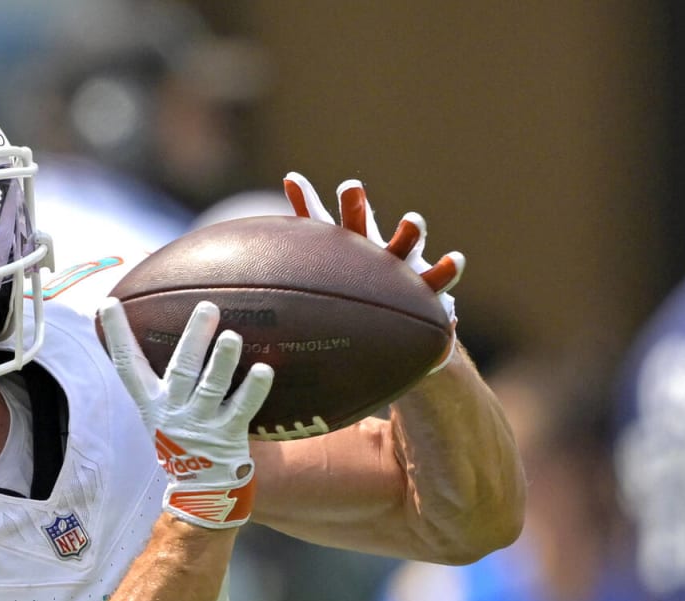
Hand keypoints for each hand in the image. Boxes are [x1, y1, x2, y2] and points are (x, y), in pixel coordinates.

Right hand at [99, 299, 273, 528]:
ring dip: (222, 361)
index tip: (109, 304)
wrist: (200, 489)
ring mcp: (201, 422)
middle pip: (182, 369)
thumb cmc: (181, 440)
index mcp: (152, 402)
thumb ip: (158, 380)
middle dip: (194, 338)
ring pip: (211, 387)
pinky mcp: (228, 434)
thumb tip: (152, 336)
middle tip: (207, 308)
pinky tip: (264, 370)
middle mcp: (174, 409)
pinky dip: (254, 390)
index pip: (128, 365)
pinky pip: (242, 409)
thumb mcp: (159, 412)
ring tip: (233, 337)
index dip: (118, 335)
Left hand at [283, 171, 463, 371]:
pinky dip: (446, 267)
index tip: (290, 179)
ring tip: (412, 221)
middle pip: (358, 225)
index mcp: (341, 255)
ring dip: (409, 231)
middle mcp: (370, 252)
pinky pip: (439, 278)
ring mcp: (401, 267)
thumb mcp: (318, 309)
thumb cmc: (353, 316)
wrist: (396, 336)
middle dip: (354, 204)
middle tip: (349, 186)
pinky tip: (454, 258)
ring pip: (405, 244)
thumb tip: (230, 297)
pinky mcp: (427, 288)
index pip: (317, 226)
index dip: (305, 204)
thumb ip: (285, 299)